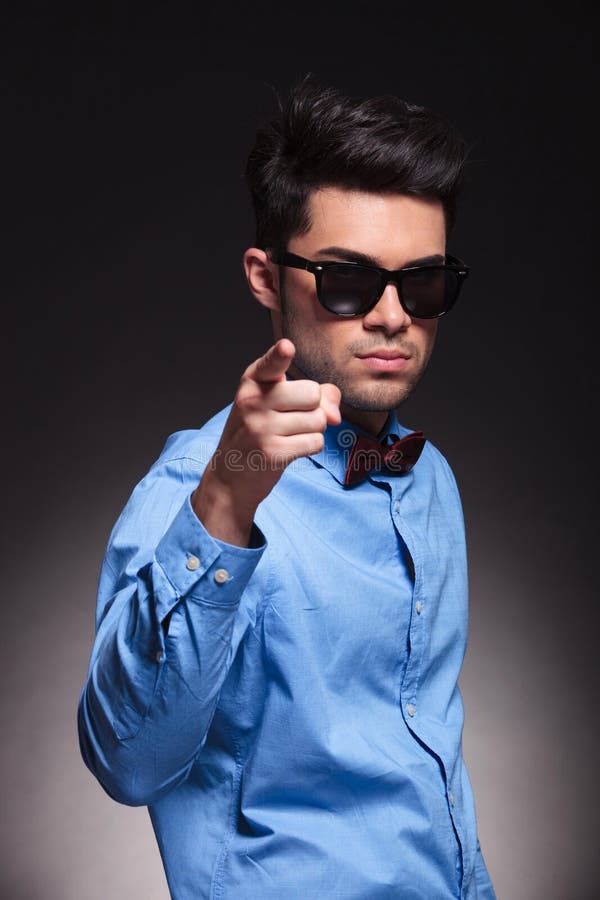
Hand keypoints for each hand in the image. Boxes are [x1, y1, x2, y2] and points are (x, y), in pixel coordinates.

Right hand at [191, 338, 340, 544]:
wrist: (230, 475)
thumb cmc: (257, 432)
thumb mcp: (275, 403)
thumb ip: (312, 395)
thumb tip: (335, 415)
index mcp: (252, 381)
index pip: (270, 364)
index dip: (280, 355)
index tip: (286, 347)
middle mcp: (253, 401)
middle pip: (313, 393)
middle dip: (314, 408)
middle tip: (292, 419)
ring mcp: (261, 427)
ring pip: (318, 420)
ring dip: (312, 430)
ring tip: (288, 435)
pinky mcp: (273, 453)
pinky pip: (316, 442)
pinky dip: (310, 447)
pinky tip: (289, 448)